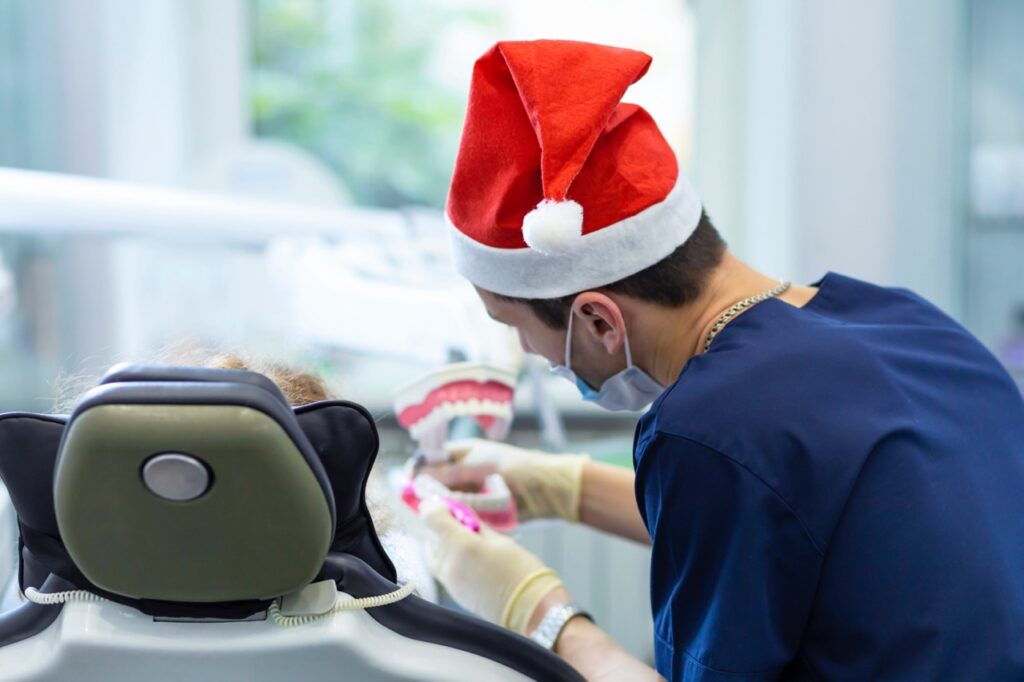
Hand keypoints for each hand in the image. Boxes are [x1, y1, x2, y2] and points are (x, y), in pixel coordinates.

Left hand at [420, 497, 564, 633]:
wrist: (530, 610)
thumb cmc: (521, 570)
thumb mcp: (500, 540)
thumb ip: (476, 525)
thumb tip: (461, 514)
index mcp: (461, 545)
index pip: (431, 518)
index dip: (432, 507)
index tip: (440, 503)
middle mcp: (449, 564)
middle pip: (432, 536)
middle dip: (442, 526)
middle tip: (461, 522)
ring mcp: (449, 582)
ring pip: (435, 554)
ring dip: (445, 544)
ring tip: (469, 541)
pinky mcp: (454, 594)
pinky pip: (443, 569)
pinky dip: (450, 559)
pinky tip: (471, 558)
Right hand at [425, 439, 589, 521]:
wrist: (547, 489)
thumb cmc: (516, 468)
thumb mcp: (479, 466)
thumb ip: (449, 472)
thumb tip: (419, 477)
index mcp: (463, 453)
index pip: (432, 457)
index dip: (418, 469)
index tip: (407, 482)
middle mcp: (464, 470)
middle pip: (437, 482)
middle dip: (428, 492)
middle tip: (417, 505)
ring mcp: (473, 490)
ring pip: (448, 500)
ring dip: (442, 508)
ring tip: (432, 517)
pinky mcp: (481, 509)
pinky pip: (462, 513)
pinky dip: (456, 518)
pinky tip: (448, 525)